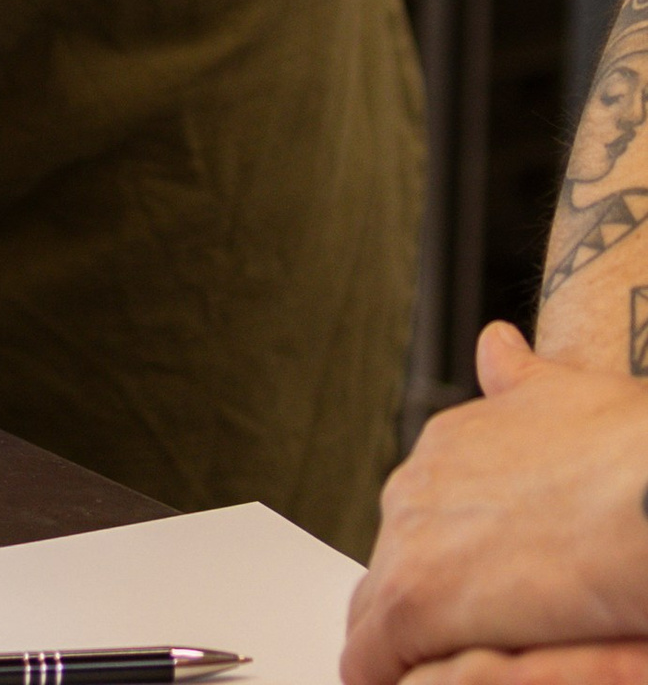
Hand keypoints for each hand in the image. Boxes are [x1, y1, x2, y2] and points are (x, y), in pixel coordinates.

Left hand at [344, 325, 647, 684]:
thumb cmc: (632, 453)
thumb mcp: (569, 395)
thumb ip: (521, 384)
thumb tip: (497, 345)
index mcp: (448, 444)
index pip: (419, 522)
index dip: (449, 570)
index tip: (479, 599)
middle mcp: (414, 485)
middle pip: (390, 568)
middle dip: (423, 615)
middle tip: (472, 648)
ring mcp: (408, 541)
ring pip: (379, 619)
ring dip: (412, 654)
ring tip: (456, 670)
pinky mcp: (413, 600)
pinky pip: (374, 661)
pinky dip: (393, 681)